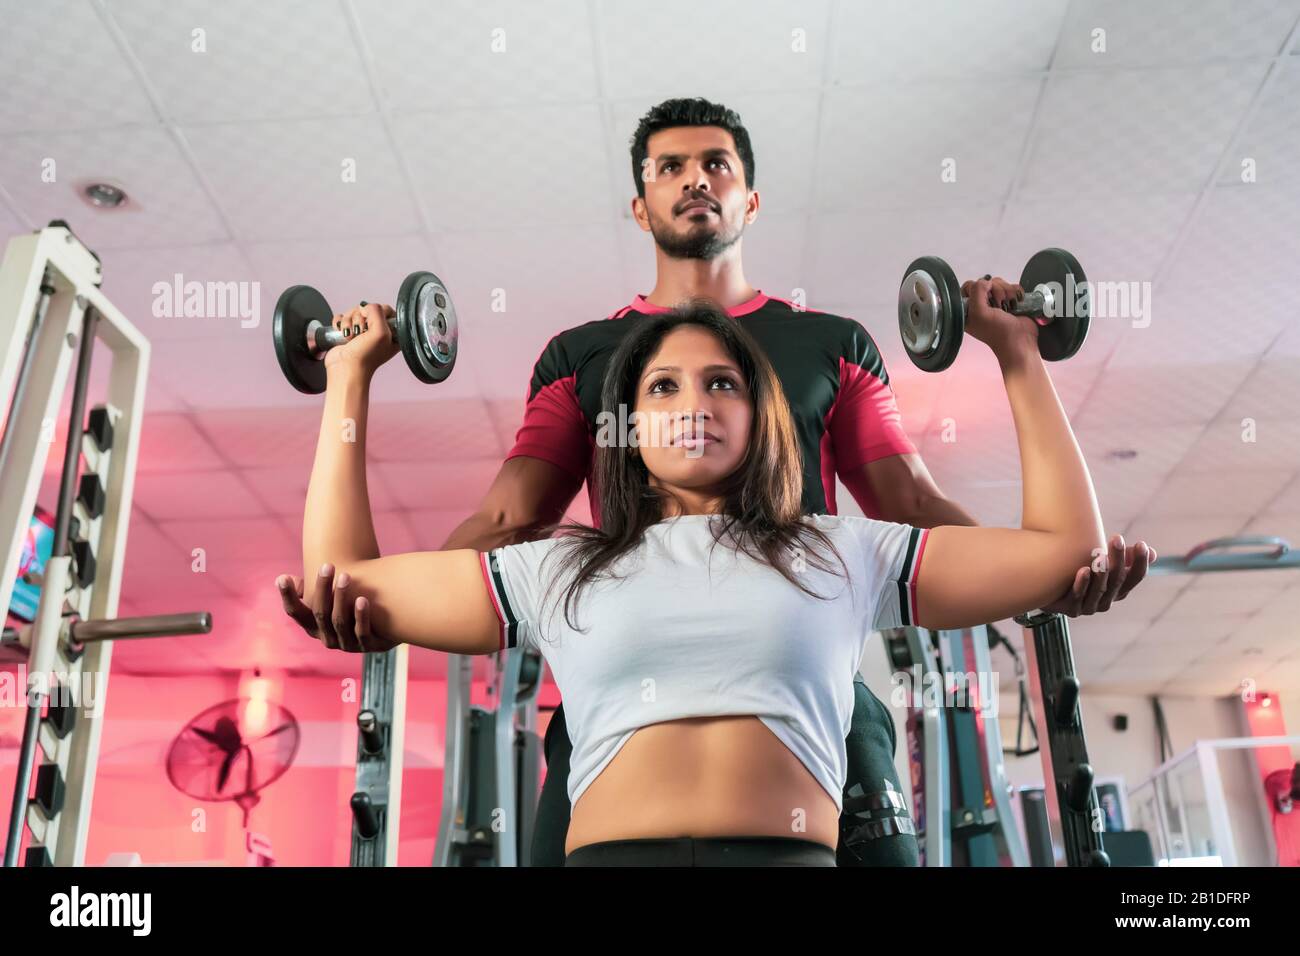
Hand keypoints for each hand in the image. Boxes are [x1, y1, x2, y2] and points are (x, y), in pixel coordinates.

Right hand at [276, 564, 398, 652]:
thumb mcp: (328, 599)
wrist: (384, 627)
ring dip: (341, 598)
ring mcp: (347, 645)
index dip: (288, 597)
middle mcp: (327, 638)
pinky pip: (362, 632)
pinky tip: (362, 599)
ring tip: (345, 577)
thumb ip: (308, 589)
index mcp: (313, 626)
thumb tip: (283, 578)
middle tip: (328, 565)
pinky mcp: (368, 646)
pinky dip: (361, 616)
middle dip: (322, 588)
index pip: (295, 613)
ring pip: (339, 621)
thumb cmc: (348, 606)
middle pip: (319, 613)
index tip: (283, 578)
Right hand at [323, 302, 399, 381]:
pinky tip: (342, 333)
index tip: (373, 323)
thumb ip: (377, 311)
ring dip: (349, 322)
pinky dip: (340, 323)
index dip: (377, 312)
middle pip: (368, 309)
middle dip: (360, 318)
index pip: (387, 310)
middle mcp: (378, 332)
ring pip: (354, 312)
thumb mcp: (381, 331)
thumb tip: (365, 307)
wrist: (345, 368)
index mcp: (392, 333)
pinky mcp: (348, 332)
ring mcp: (362, 332)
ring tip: (351, 336)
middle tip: (360, 332)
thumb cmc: (365, 357)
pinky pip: (342, 317)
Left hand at [960, 276, 1035, 358]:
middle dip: (994, 290)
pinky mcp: (1009, 300)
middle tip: (998, 304)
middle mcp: (981, 305)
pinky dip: (1015, 292)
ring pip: (999, 283)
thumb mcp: (979, 313)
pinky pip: (1011, 286)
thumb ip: (976, 292)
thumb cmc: (998, 332)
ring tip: (1008, 305)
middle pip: (985, 282)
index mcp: (968, 309)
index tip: (985, 299)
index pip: (968, 287)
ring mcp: (996, 302)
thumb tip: (986, 281)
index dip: (978, 289)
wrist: (1020, 341)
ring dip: (1006, 292)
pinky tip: (1015, 303)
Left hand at [1041, 534, 1157, 616]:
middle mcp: (1107, 601)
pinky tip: (1083, 570)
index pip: (1135, 577)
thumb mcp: (1104, 563)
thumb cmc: (1081, 571)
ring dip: (1101, 573)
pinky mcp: (1070, 609)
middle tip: (1117, 538)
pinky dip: (1081, 585)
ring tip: (1101, 555)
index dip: (1140, 562)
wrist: (1049, 587)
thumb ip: (1126, 558)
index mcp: (1119, 590)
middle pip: (1117, 581)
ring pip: (1099, 590)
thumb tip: (1152, 552)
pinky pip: (1077, 598)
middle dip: (1119, 559)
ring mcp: (1089, 607)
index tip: (1142, 544)